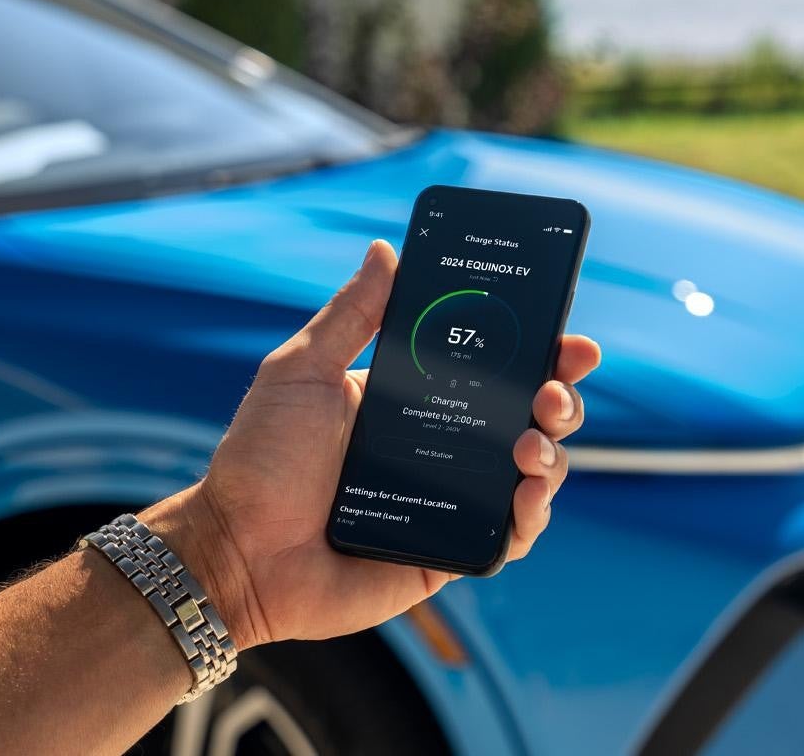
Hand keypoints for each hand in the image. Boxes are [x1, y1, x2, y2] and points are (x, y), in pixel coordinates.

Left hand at [145, 239, 599, 649]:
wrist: (235, 552)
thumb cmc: (259, 461)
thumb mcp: (301, 372)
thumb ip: (350, 315)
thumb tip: (386, 250)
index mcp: (411, 399)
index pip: (490, 367)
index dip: (537, 351)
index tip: (568, 335)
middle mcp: (439, 447)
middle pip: (525, 415)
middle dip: (558, 395)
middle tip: (554, 387)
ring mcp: (449, 501)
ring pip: (529, 473)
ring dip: (551, 453)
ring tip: (532, 443)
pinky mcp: (448, 553)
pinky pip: (508, 536)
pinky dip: (530, 515)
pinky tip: (528, 494)